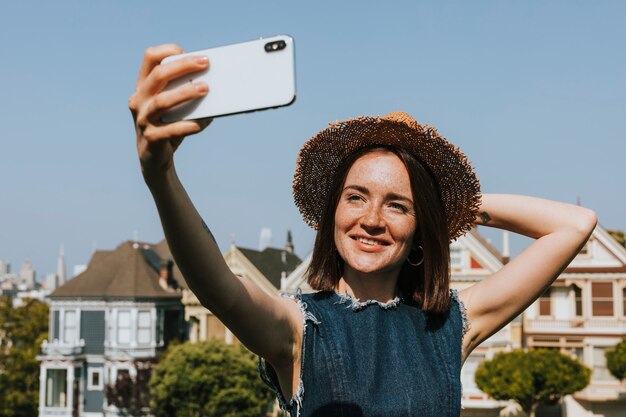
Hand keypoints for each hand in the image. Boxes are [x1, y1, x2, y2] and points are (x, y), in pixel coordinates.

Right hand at [128, 44, 211, 179]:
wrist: (155, 160)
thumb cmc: (169, 127)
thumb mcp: (176, 107)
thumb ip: (187, 93)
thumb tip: (216, 84)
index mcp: (144, 87)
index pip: (149, 58)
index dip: (166, 50)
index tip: (185, 51)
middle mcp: (139, 100)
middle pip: (158, 75)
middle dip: (182, 66)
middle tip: (205, 63)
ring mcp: (142, 119)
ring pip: (162, 101)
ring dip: (185, 93)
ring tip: (205, 88)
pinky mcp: (151, 139)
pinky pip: (171, 130)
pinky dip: (188, 125)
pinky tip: (202, 123)